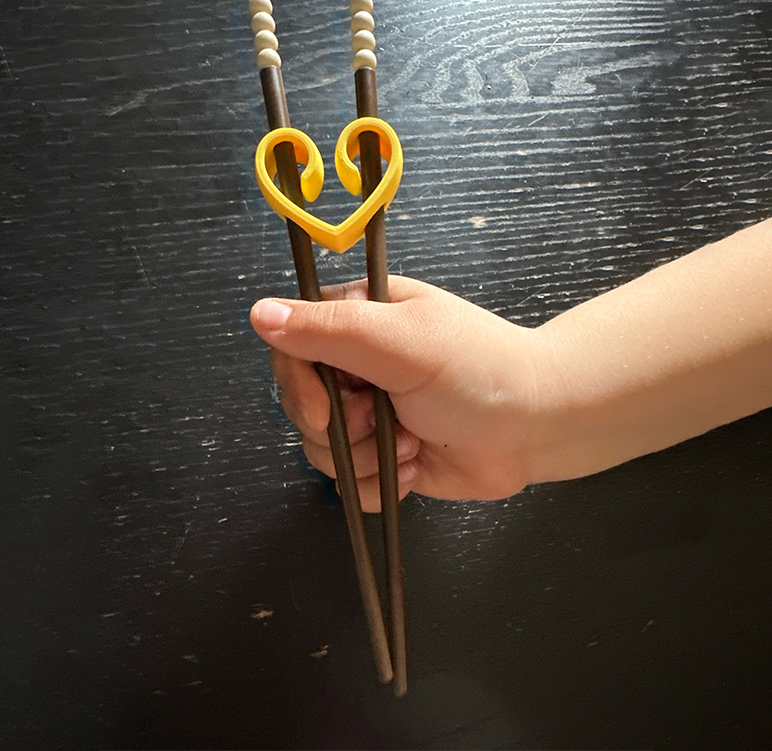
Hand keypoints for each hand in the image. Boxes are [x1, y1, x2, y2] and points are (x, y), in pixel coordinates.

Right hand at [250, 276, 548, 510]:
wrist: (539, 425)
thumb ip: (331, 330)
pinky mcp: (384, 456)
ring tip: (413, 443)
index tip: (328, 412)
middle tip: (389, 419)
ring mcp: (369, 413)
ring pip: (320, 449)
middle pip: (300, 405)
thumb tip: (259, 313)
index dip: (300, 387)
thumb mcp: (403, 342)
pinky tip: (415, 466)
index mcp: (357, 320)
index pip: (291, 347)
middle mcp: (356, 365)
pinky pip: (349, 481)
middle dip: (344, 427)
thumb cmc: (478, 370)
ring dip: (366, 457)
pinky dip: (377, 483)